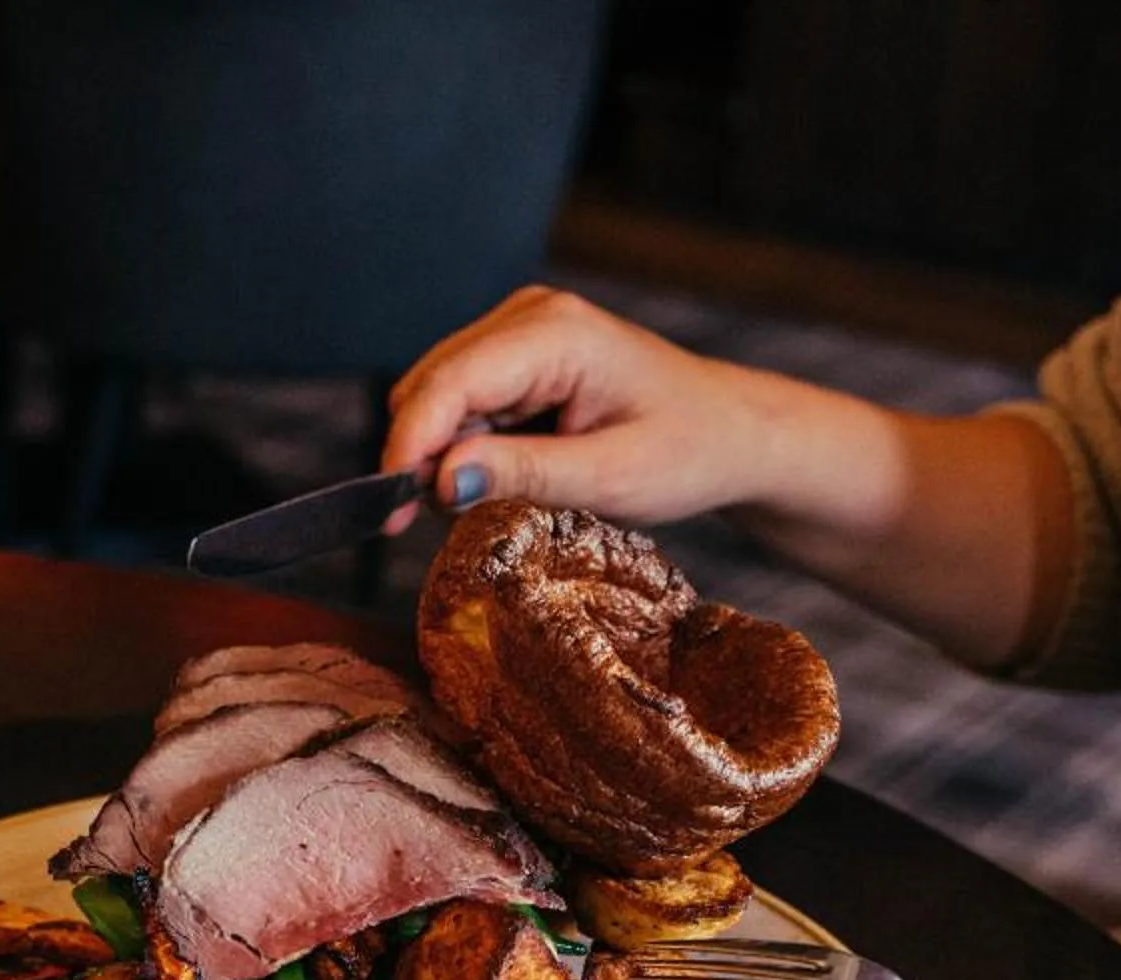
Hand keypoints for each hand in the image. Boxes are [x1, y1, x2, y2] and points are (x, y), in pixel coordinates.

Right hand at [379, 287, 789, 528]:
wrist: (730, 435)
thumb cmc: (687, 452)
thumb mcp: (611, 477)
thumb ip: (524, 474)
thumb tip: (441, 480)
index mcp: (556, 332)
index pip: (449, 381)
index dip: (410, 443)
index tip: (390, 507)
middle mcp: (528, 315)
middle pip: (431, 385)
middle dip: (421, 453)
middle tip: (432, 523)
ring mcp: (520, 330)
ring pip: (439, 396)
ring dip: (444, 453)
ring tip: (489, 501)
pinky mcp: (518, 356)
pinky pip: (463, 402)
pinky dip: (466, 445)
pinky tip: (501, 477)